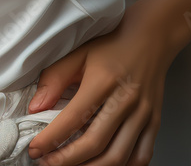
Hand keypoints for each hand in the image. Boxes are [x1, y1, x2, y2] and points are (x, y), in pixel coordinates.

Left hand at [26, 0, 180, 165]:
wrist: (151, 37)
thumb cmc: (113, 44)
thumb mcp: (79, 53)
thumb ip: (55, 79)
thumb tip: (36, 108)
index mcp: (104, 80)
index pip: (75, 118)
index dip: (52, 138)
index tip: (36, 149)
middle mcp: (126, 100)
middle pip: (96, 144)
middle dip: (67, 160)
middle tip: (48, 163)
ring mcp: (143, 114)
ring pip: (118, 157)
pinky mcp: (154, 122)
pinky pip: (141, 156)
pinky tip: (103, 164)